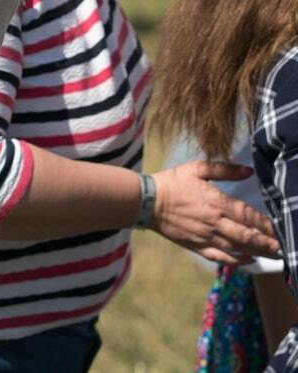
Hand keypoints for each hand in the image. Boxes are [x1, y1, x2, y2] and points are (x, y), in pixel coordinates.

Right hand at [150, 161, 280, 264]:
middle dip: (269, 243)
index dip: (267, 225)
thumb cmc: (171, 182)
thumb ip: (224, 169)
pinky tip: (249, 260)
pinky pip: (221, 257)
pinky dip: (237, 260)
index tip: (281, 228)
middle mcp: (215, 222)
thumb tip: (248, 170)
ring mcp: (206, 236)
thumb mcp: (197, 169)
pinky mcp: (196, 246)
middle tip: (285, 247)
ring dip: (259, 253)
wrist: (145, 201)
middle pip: (248, 237)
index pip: (249, 216)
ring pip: (238, 248)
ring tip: (275, 256)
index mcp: (216, 203)